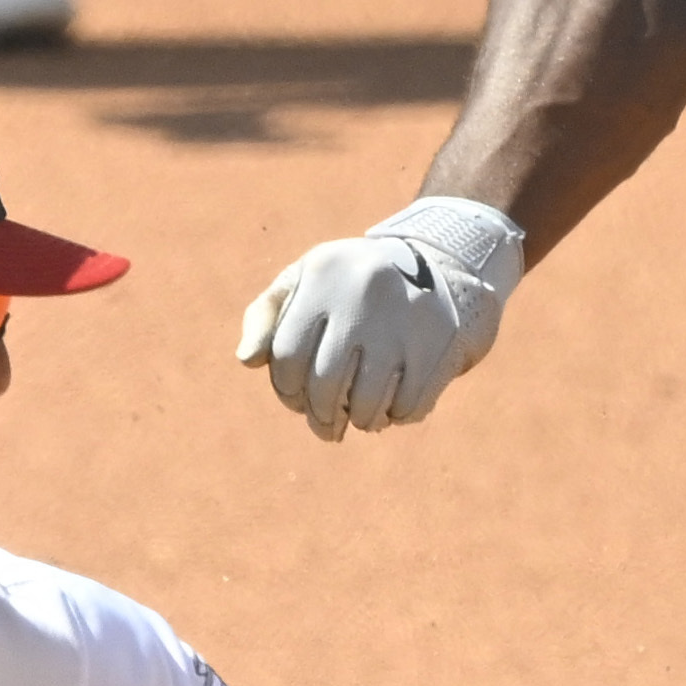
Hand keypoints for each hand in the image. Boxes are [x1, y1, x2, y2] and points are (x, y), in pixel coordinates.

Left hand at [235, 199, 525, 438]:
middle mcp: (362, 295)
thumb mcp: (304, 281)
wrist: (437, 261)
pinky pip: (407, 405)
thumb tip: (247, 359)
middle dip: (320, 415)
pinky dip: (396, 416)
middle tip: (325, 425)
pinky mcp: (438, 342)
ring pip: (365, 402)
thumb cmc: (350, 283)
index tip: (296, 398)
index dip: (285, 389)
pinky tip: (390, 408)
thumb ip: (266, 317)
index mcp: (323, 275)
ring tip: (357, 418)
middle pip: (324, 384)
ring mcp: (402, 320)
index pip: (285, 355)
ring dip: (358, 421)